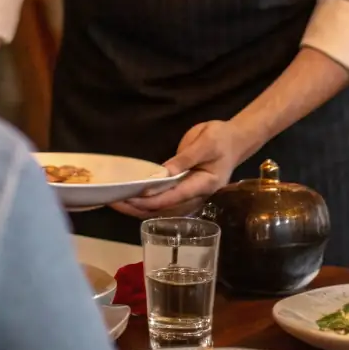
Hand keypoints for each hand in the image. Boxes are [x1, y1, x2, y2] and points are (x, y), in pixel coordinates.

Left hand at [112, 119, 251, 217]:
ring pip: (161, 210)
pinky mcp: (183, 193)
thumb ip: (186, 158)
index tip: (134, 196)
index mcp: (204, 184)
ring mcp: (189, 197)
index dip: (154, 198)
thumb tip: (164, 172)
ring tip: (115, 202)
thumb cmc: (221, 139)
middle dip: (139, 207)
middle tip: (114, 201)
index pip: (176, 196)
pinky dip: (145, 204)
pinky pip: (162, 203)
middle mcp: (196, 196)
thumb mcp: (206, 142)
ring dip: (138, 209)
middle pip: (165, 208)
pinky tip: (129, 200)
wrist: (234, 141)